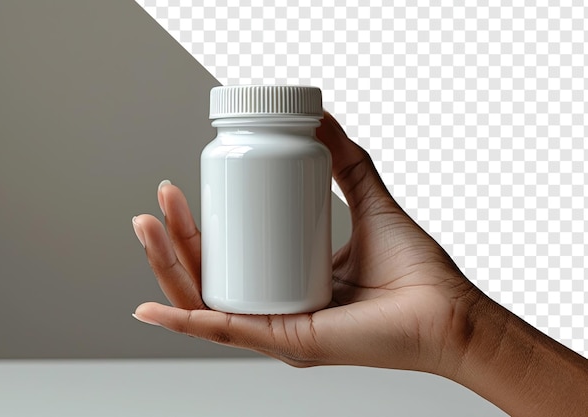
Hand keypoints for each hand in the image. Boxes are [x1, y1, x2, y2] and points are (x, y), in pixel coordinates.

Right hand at [131, 111, 479, 374]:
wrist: (448, 309)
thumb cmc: (415, 270)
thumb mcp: (369, 201)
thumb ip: (347, 161)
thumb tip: (320, 117)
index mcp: (286, 280)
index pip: (228, 254)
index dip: (196, 225)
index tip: (181, 187)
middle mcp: (275, 307)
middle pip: (208, 275)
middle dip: (174, 238)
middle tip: (161, 200)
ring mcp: (277, 329)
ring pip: (204, 301)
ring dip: (168, 267)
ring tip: (150, 226)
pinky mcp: (287, 342)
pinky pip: (224, 334)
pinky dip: (184, 323)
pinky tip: (151, 306)